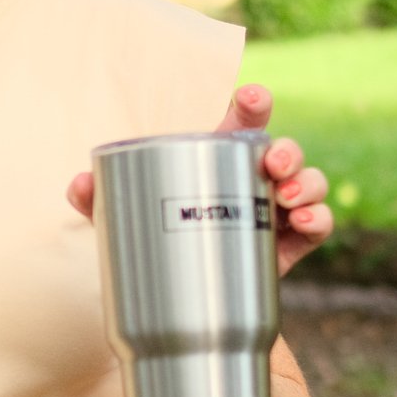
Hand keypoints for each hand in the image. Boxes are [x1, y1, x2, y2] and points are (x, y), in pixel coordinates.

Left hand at [66, 84, 332, 275]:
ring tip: (288, 197)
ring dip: (308, 182)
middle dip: (286, 149)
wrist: (181, 299)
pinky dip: (318, 219)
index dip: (252, 104)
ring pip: (310, 182)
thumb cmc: (157, 238)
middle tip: (273, 164)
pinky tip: (304, 223)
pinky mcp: (290, 244)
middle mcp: (253, 178)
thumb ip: (99, 199)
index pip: (242, 121)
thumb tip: (78, 184)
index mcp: (218, 159)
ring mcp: (276, 210)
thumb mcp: (124, 217)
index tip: (251, 97)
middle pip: (283, 150)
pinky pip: (318, 224)